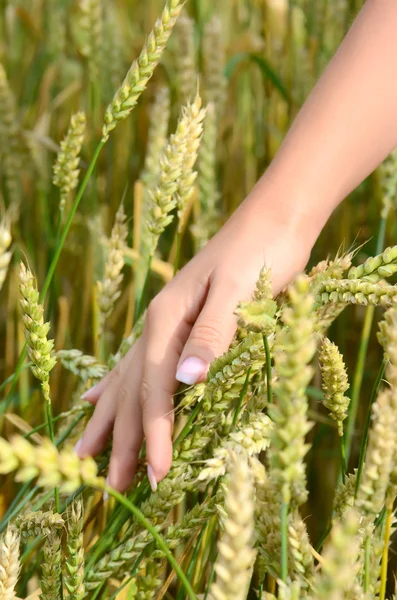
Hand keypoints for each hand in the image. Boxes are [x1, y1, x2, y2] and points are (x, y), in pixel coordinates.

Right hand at [75, 174, 318, 491]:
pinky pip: (136, 363)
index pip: (156, 389)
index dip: (156, 434)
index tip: (158, 476)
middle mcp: (159, 324)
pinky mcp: (179, 325)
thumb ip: (213, 334)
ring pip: (127, 380)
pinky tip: (98, 397)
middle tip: (111, 487)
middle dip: (124, 440)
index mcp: (169, 319)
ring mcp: (166, 324)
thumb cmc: (262, 254)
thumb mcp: (241, 291)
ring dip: (110, 419)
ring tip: (85, 451)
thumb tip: (185, 381)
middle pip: (133, 391)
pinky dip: (116, 386)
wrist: (273, 221)